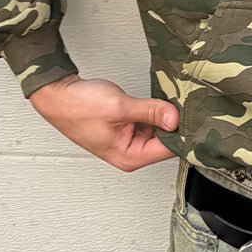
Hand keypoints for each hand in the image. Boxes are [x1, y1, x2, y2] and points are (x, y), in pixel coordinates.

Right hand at [28, 74, 180, 171]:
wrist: (57, 95)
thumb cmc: (78, 106)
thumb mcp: (120, 107)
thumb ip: (151, 112)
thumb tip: (176, 119)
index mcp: (129, 157)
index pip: (168, 149)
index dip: (182, 132)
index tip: (195, 115)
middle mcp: (131, 152)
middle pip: (165, 139)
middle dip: (175, 121)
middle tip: (187, 102)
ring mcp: (128, 140)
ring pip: (158, 128)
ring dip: (164, 114)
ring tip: (173, 98)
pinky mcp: (127, 127)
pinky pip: (149, 120)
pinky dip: (154, 110)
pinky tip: (159, 99)